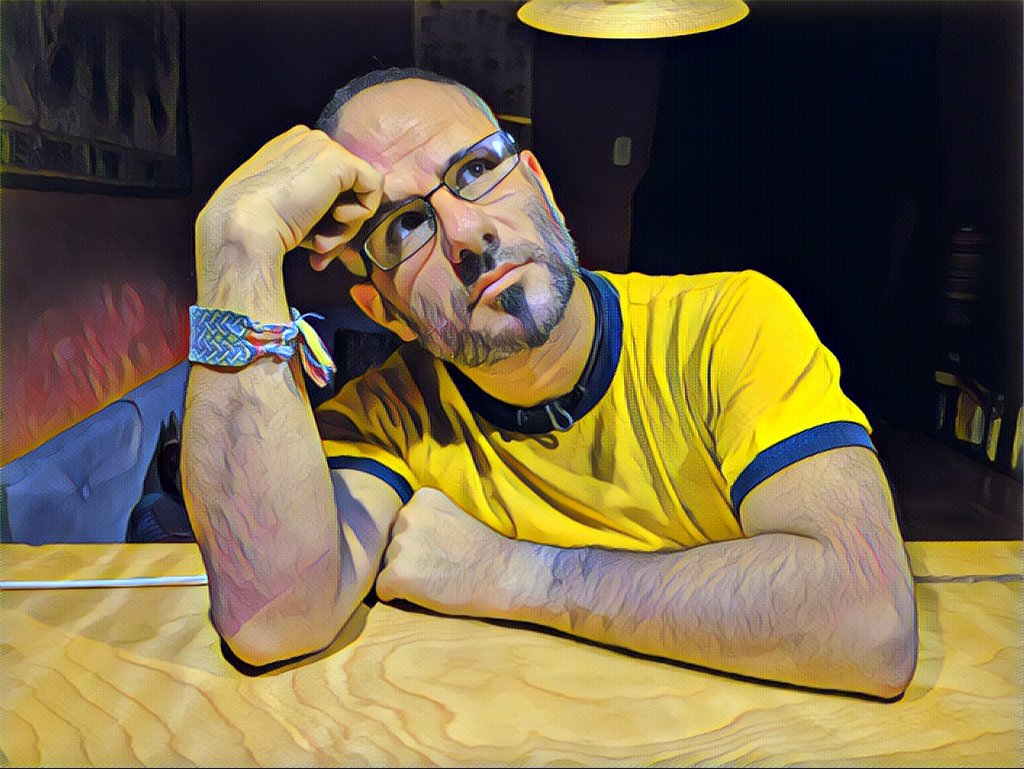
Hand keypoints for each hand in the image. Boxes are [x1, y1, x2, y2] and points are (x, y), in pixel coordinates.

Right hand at [194, 126, 381, 309]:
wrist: (246, 225)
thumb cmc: (258, 225)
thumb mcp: (286, 205)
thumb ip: (312, 202)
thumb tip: (343, 214)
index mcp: (291, 148)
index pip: (329, 181)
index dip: (327, 216)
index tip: (315, 241)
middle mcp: (308, 140)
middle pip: (346, 186)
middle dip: (339, 224)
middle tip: (321, 248)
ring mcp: (323, 147)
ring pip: (359, 189)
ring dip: (346, 226)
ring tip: (322, 242)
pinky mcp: (340, 161)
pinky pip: (374, 187)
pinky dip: (361, 213)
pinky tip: (335, 220)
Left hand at [376, 488, 520, 616]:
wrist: (503, 576)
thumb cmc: (484, 551)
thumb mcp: (454, 515)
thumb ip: (427, 518)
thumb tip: (400, 534)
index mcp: (422, 498)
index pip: (401, 524)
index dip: (418, 542)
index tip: (439, 549)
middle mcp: (407, 515)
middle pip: (391, 543)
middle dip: (406, 557)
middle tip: (437, 566)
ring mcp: (401, 544)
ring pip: (386, 565)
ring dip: (403, 576)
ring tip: (434, 579)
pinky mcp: (397, 574)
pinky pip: (383, 589)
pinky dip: (398, 595)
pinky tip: (424, 594)